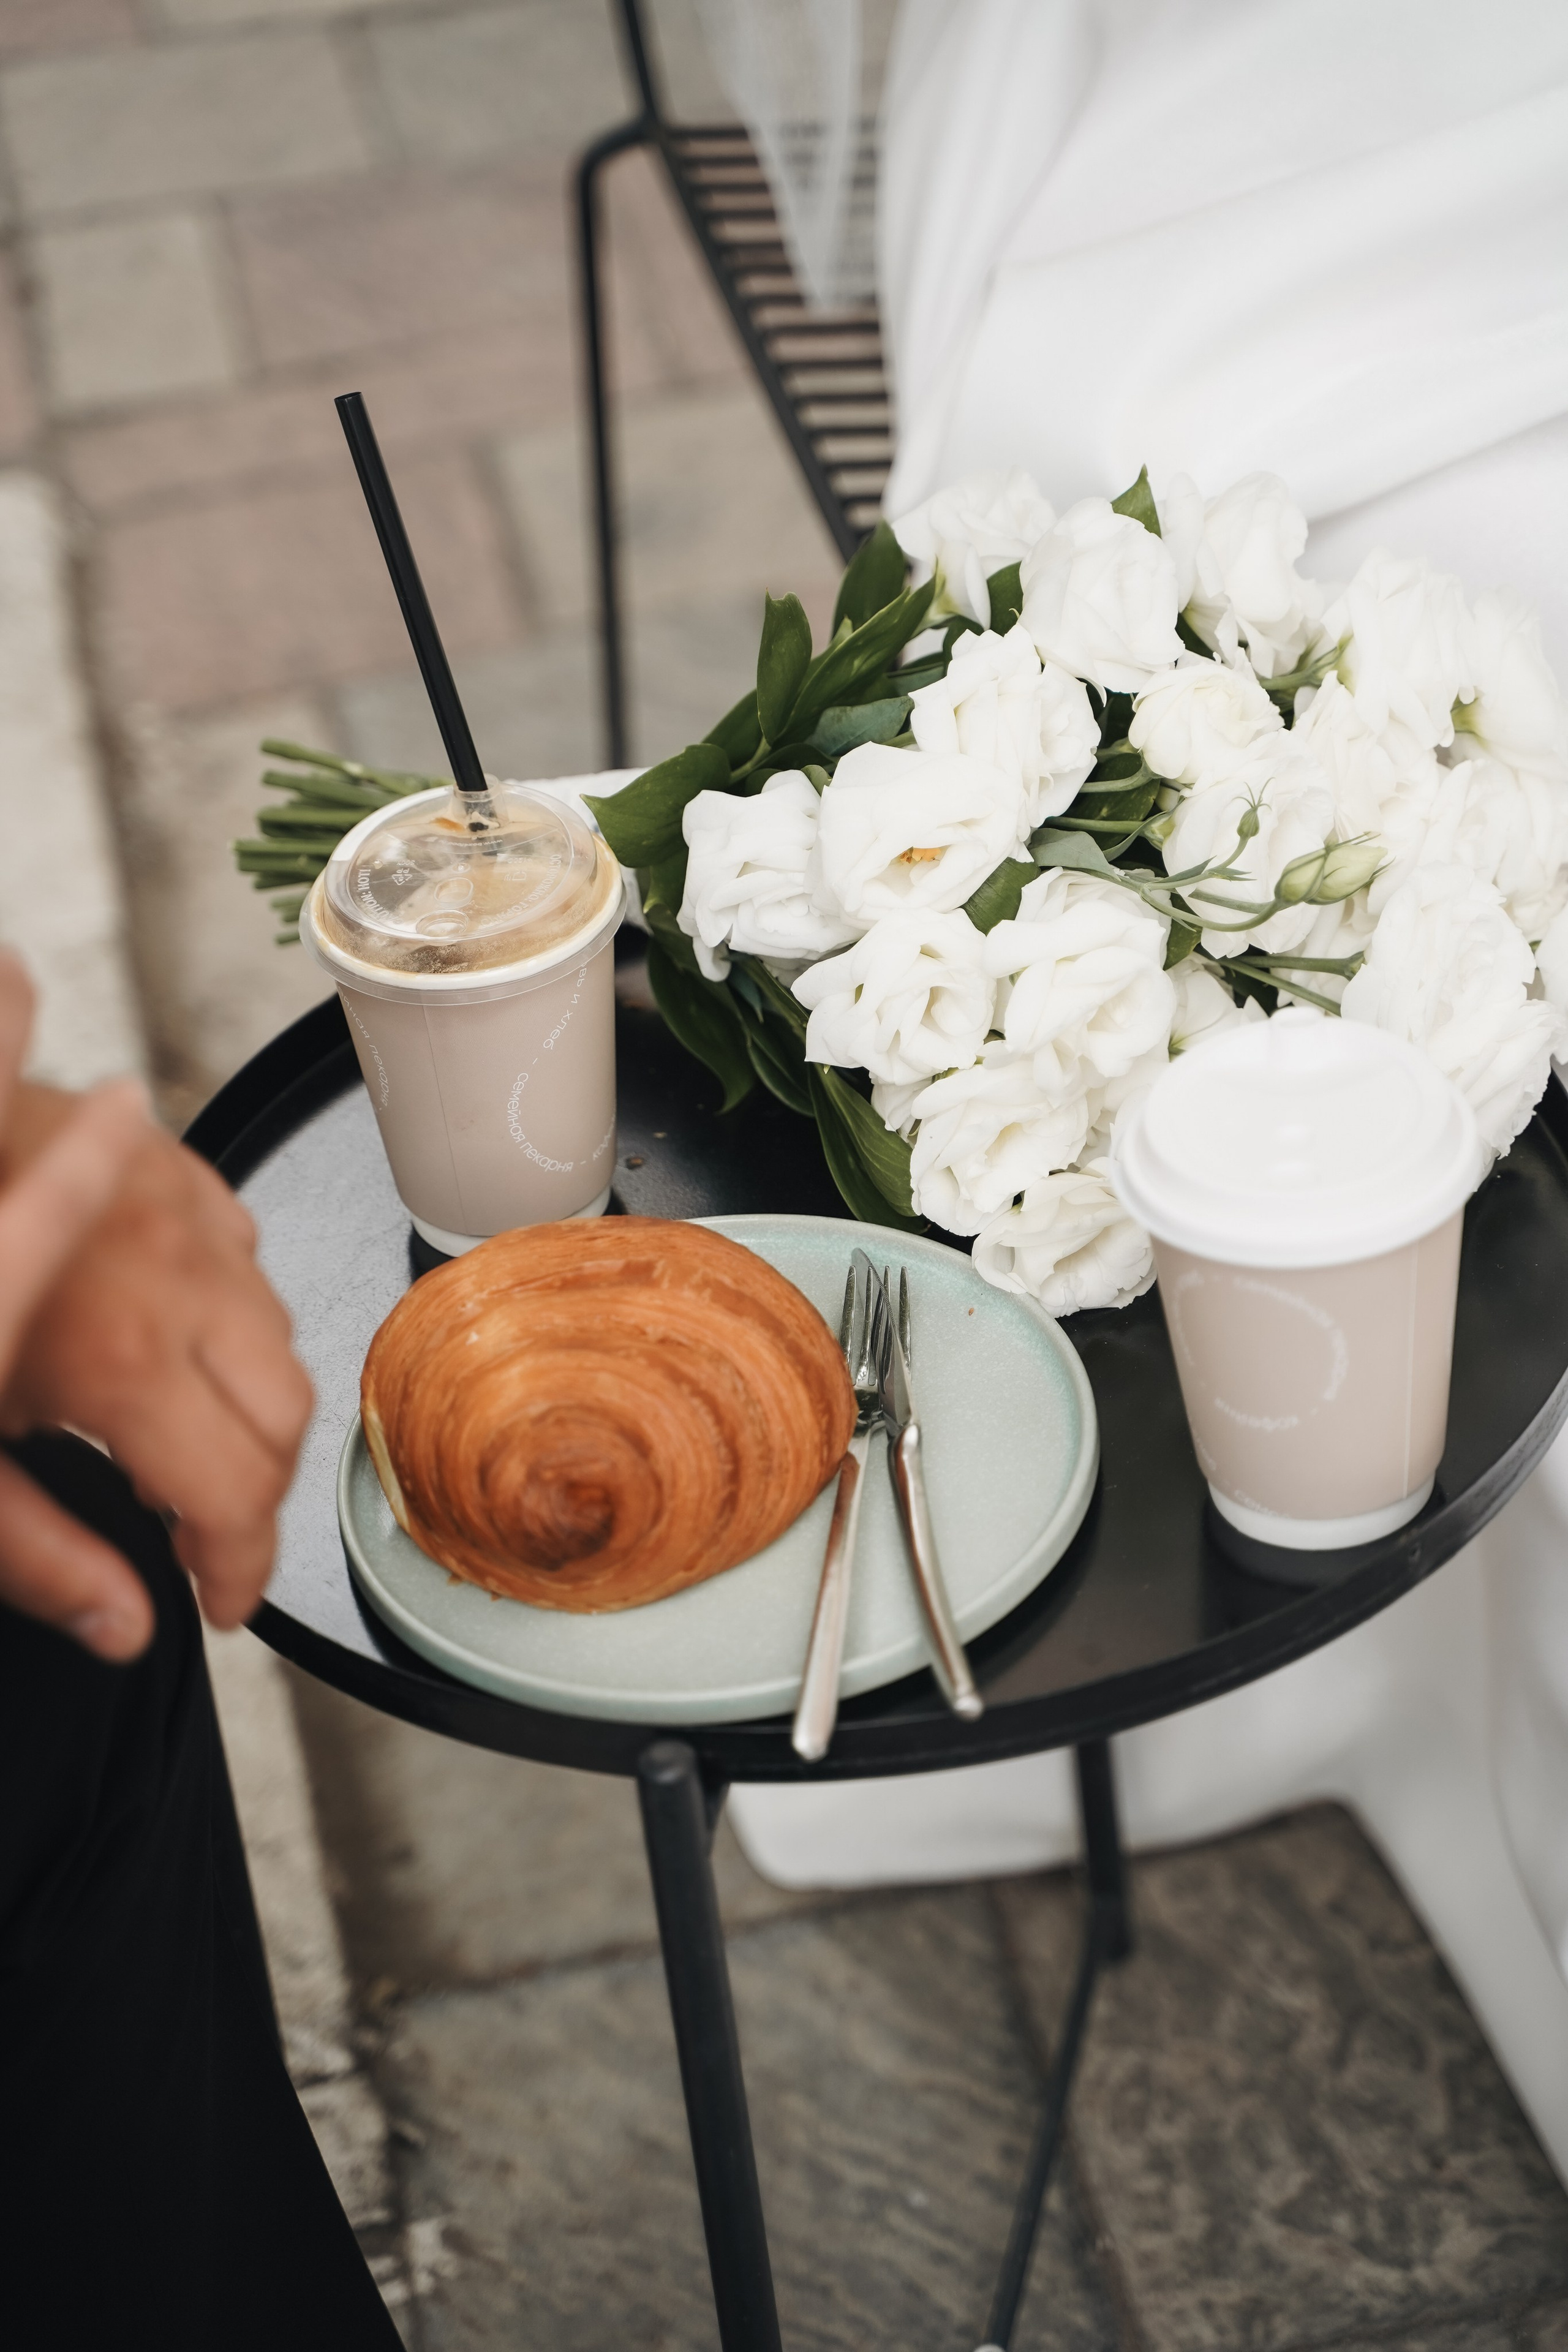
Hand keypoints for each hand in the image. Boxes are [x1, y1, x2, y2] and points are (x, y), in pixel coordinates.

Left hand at [0, 956, 312, 1657]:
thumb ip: (42, 1552)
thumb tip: (122, 1626)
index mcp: (124, 1361)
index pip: (240, 1496)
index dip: (240, 1570)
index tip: (219, 1599)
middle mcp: (179, 1282)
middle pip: (287, 1419)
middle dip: (255, 1494)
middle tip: (198, 1531)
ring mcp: (188, 1218)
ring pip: (279, 1337)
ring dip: (246, 1403)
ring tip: (171, 1439)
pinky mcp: (182, 1174)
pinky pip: (250, 1261)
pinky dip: (231, 1316)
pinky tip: (170, 1339)